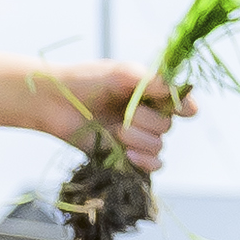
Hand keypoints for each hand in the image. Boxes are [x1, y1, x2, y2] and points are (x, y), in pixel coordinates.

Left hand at [57, 60, 190, 167]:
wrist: (55, 102)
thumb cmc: (86, 81)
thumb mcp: (121, 73)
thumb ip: (152, 81)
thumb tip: (178, 89)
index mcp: (151, 93)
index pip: (184, 103)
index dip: (185, 107)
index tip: (179, 109)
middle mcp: (148, 115)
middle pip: (168, 126)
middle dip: (148, 122)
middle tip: (125, 114)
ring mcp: (137, 137)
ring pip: (158, 146)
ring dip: (140, 140)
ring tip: (117, 132)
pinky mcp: (126, 156)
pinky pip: (152, 165)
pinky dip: (145, 161)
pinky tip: (129, 155)